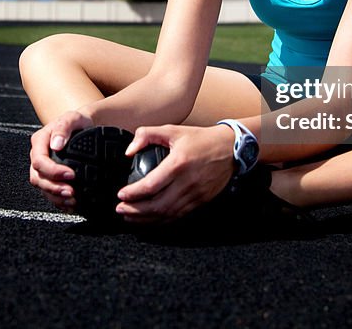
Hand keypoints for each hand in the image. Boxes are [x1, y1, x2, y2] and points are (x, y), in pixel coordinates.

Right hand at [29, 109, 92, 211]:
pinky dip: (59, 201)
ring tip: (73, 200)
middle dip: (53, 188)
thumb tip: (56, 144)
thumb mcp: (72, 117)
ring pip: (42, 188)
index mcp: (39, 142)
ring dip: (56, 197)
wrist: (84, 127)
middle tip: (71, 192)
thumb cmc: (77, 122)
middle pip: (38, 178)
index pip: (39, 161)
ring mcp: (43, 169)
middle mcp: (38, 156)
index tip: (71, 174)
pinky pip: (50, 193)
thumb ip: (63, 128)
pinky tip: (71, 204)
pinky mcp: (51, 178)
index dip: (53, 171)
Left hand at [115, 124, 235, 222]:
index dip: (133, 194)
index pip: (150, 186)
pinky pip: (177, 216)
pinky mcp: (200, 202)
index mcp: (178, 164)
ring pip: (166, 215)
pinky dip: (161, 221)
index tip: (121, 194)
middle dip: (135, 211)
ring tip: (130, 217)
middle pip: (157, 206)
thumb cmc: (201, 139)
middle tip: (120, 209)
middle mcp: (186, 183)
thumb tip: (129, 151)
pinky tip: (150, 220)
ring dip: (145, 220)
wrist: (231, 149)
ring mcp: (194, 195)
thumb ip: (147, 135)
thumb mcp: (172, 130)